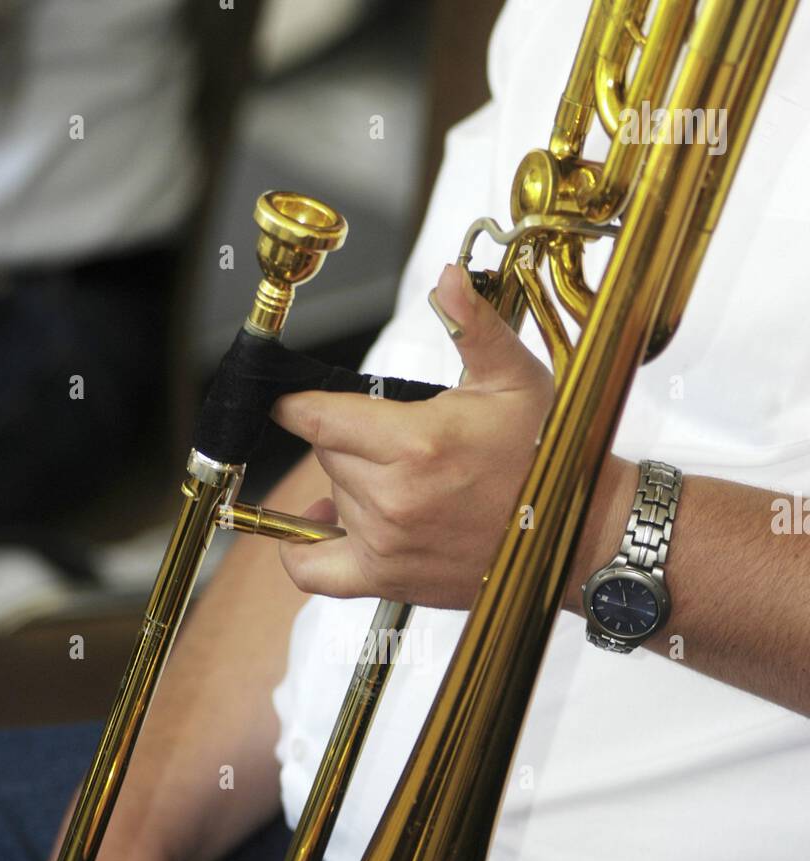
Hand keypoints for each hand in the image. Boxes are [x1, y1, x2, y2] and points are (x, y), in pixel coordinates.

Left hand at [271, 262, 553, 608]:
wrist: (569, 531)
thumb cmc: (543, 454)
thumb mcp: (515, 379)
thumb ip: (474, 326)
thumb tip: (447, 278)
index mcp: (416, 442)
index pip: (318, 416)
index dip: (299, 404)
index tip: (292, 400)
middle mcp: (393, 497)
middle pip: (328, 454)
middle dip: (351, 440)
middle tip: (398, 440)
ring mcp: (386, 543)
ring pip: (332, 496)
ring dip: (350, 486)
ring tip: (398, 478)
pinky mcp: (386, 579)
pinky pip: (313, 570)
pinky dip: (301, 550)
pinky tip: (319, 522)